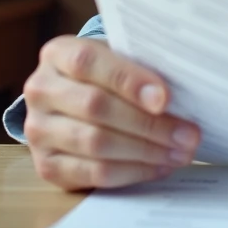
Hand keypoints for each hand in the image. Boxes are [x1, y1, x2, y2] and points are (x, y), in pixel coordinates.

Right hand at [22, 36, 201, 190]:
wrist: (74, 102)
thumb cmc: (108, 76)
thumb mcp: (120, 59)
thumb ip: (142, 67)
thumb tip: (183, 92)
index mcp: (58, 54)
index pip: (90, 63)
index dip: (129, 80)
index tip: (165, 99)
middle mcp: (41, 90)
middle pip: (96, 107)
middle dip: (149, 124)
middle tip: (188, 135)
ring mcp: (38, 131)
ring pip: (96, 143)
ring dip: (146, 151)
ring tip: (181, 152)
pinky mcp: (47, 166)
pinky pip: (93, 173)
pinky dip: (133, 172)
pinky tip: (160, 166)